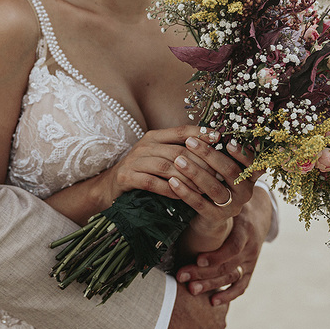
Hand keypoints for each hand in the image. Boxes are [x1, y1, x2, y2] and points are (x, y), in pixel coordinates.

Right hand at [102, 125, 222, 202]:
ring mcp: (134, 161)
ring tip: (203, 188)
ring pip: (166, 167)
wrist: (110, 186)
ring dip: (187, 179)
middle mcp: (144, 145)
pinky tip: (181, 196)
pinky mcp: (126, 177)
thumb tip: (210, 151)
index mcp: (154, 137)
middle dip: (199, 163)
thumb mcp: (158, 156)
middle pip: (177, 151)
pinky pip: (152, 183)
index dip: (200, 133)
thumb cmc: (141, 172)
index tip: (219, 138)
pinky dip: (169, 190)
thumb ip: (178, 151)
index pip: (181, 131)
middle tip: (217, 174)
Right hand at [164, 282, 227, 328]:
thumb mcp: (190, 280)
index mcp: (220, 303)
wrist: (170, 309)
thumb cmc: (178, 290)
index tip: (197, 305)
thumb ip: (197, 282)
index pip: (221, 307)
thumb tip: (191, 274)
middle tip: (190, 318)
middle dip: (207, 322)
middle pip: (218, 323)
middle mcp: (221, 320)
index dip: (208, 307)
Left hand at [168, 136, 257, 229]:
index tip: (228, 141)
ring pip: (215, 188)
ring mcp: (232, 207)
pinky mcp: (216, 218)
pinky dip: (186, 192)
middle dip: (210, 155)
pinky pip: (200, 204)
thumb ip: (222, 150)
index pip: (254, 164)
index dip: (243, 153)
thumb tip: (212, 126)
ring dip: (196, 172)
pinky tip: (172, 181)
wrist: (209, 215)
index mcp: (250, 176)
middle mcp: (246, 192)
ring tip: (178, 160)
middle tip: (190, 142)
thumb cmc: (214, 181)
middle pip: (231, 172)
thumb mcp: (221, 167)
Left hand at [176, 185, 274, 305]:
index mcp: (245, 230)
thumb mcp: (229, 198)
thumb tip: (185, 185)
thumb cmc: (236, 202)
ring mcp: (250, 260)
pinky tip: (212, 302)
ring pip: (231, 277)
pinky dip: (228, 295)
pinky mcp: (249, 269)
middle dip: (203, 272)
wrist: (260, 212)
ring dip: (210, 285)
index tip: (197, 259)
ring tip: (191, 290)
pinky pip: (241, 286)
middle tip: (181, 276)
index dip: (216, 256)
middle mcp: (250, 248)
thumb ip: (214, 197)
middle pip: (227, 266)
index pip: (232, 248)